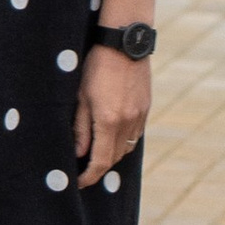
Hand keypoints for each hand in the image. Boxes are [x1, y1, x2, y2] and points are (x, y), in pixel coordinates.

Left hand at [75, 46, 150, 186]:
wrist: (124, 43)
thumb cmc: (96, 67)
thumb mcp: (81, 96)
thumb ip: (80, 128)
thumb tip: (79, 153)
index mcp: (108, 121)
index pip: (101, 162)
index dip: (89, 176)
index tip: (79, 182)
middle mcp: (128, 122)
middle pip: (115, 158)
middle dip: (100, 167)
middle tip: (84, 168)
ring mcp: (140, 115)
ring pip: (127, 147)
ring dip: (112, 154)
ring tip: (97, 152)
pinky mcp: (146, 107)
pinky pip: (136, 134)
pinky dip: (124, 140)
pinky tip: (112, 134)